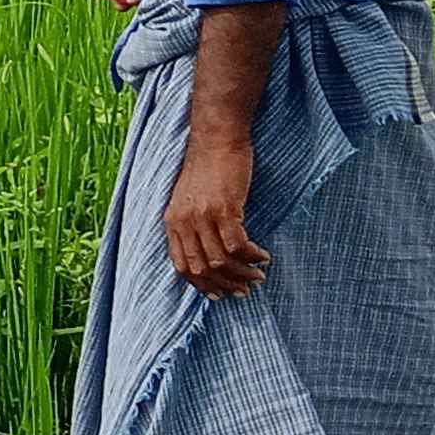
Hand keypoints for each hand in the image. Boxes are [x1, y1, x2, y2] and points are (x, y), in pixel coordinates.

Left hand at [164, 141, 269, 297]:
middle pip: (202, 268)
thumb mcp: (189, 199)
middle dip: (225, 283)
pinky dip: (252, 255)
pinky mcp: (224, 208)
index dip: (201, 285)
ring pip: (221, 260)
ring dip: (242, 272)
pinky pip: (237, 245)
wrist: (216, 139)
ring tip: (259, 275)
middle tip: (245, 289)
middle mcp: (184, 222)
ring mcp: (203, 216)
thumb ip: (193, 225)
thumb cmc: (207, 167)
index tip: (219, 295)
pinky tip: (263, 256)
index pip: (181, 265)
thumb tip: (210, 255)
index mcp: (172, 222)